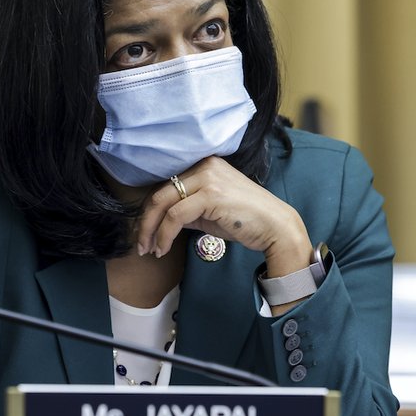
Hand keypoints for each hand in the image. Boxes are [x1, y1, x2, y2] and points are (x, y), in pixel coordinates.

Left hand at [136, 156, 311, 277]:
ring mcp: (207, 177)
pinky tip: (163, 248)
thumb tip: (161, 221)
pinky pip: (176, 216)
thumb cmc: (244, 220)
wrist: (275, 226)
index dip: (150, 211)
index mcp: (203, 165)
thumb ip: (186, 210)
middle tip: (140, 245)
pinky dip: (164, 234)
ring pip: (163, 204)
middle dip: (145, 222)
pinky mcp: (211, 194)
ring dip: (151, 231)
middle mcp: (204, 166)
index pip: (166, 186)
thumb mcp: (209, 211)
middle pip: (159, 193)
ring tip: (150, 250)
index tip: (144, 233)